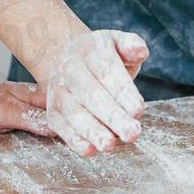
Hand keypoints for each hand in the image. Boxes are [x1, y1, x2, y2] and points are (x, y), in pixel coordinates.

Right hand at [38, 30, 147, 156]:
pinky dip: (74, 140)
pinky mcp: (53, 111)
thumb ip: (132, 45)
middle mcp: (69, 69)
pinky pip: (61, 126)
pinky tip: (90, 150)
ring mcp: (57, 90)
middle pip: (91, 94)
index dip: (123, 92)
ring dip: (92, 130)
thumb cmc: (103, 56)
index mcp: (89, 49)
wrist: (67, 58)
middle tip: (132, 133)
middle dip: (112, 116)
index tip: (139, 110)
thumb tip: (140, 50)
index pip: (107, 71)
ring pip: (74, 112)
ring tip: (110, 145)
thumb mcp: (118, 43)